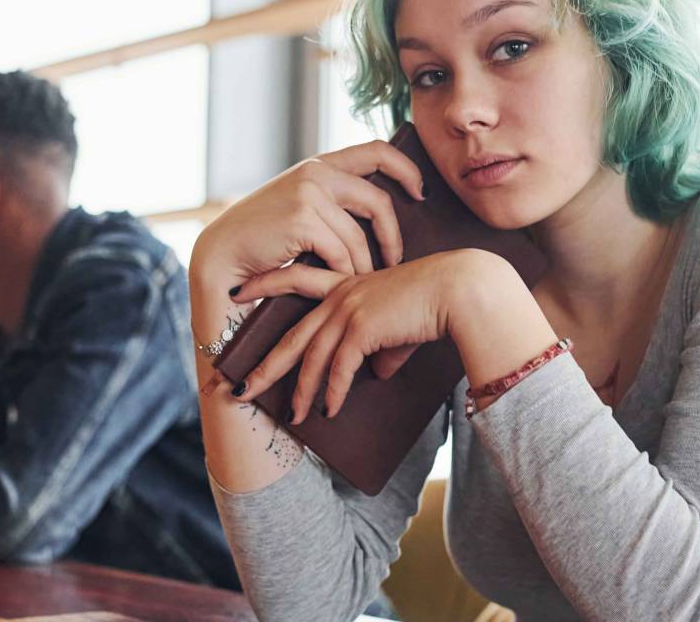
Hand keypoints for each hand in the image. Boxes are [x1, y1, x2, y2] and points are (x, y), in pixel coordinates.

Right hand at [191, 141, 426, 299]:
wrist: (222, 255)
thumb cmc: (262, 240)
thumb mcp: (300, 207)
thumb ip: (332, 201)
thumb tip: (379, 212)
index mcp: (319, 164)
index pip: (376, 150)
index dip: (406, 169)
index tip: (420, 193)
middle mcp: (316, 172)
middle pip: (379, 201)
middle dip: (393, 236)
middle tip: (395, 260)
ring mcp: (309, 193)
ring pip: (359, 238)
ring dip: (362, 267)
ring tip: (358, 284)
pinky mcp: (302, 219)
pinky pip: (342, 254)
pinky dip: (342, 275)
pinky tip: (335, 286)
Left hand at [235, 250, 517, 423]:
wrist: (461, 289)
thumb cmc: (437, 302)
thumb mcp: (400, 324)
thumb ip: (383, 346)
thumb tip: (376, 372)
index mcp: (346, 283)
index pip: (295, 281)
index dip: (265, 286)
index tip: (238, 294)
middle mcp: (340, 294)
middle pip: (292, 334)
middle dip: (264, 364)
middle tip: (239, 388)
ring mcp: (348, 310)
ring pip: (311, 357)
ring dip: (300, 392)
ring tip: (291, 418)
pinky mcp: (362, 328)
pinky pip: (338, 368)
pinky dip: (333, 393)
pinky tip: (329, 412)